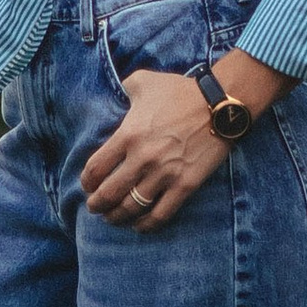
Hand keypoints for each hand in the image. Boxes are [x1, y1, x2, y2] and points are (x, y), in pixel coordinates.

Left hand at [82, 67, 228, 229]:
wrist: (218, 105)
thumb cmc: (179, 91)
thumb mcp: (144, 81)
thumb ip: (124, 88)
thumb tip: (117, 94)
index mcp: (128, 134)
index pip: (96, 168)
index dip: (87, 182)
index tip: (87, 186)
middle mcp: (143, 158)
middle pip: (110, 193)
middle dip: (97, 205)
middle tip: (94, 208)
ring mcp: (164, 174)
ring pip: (132, 207)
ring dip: (117, 217)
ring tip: (113, 218)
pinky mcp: (185, 185)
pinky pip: (160, 214)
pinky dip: (146, 225)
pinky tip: (140, 225)